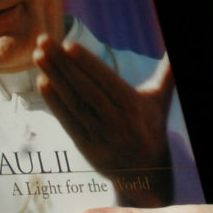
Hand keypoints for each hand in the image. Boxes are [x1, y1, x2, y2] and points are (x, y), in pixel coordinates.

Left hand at [33, 35, 174, 205]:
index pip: (106, 80)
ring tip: (38, 55)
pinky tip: (42, 82)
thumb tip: (174, 46)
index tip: (68, 44)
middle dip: (62, 63)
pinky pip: (68, 121)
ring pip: (73, 102)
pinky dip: (54, 102)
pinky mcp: (86, 146)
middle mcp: (116, 121)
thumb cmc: (152, 126)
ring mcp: (99, 135)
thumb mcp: (161, 98)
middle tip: (43, 40)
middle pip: (85, 88)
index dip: (87, 63)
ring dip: (54, 77)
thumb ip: (168, 71)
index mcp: (133, 105)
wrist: (147, 172)